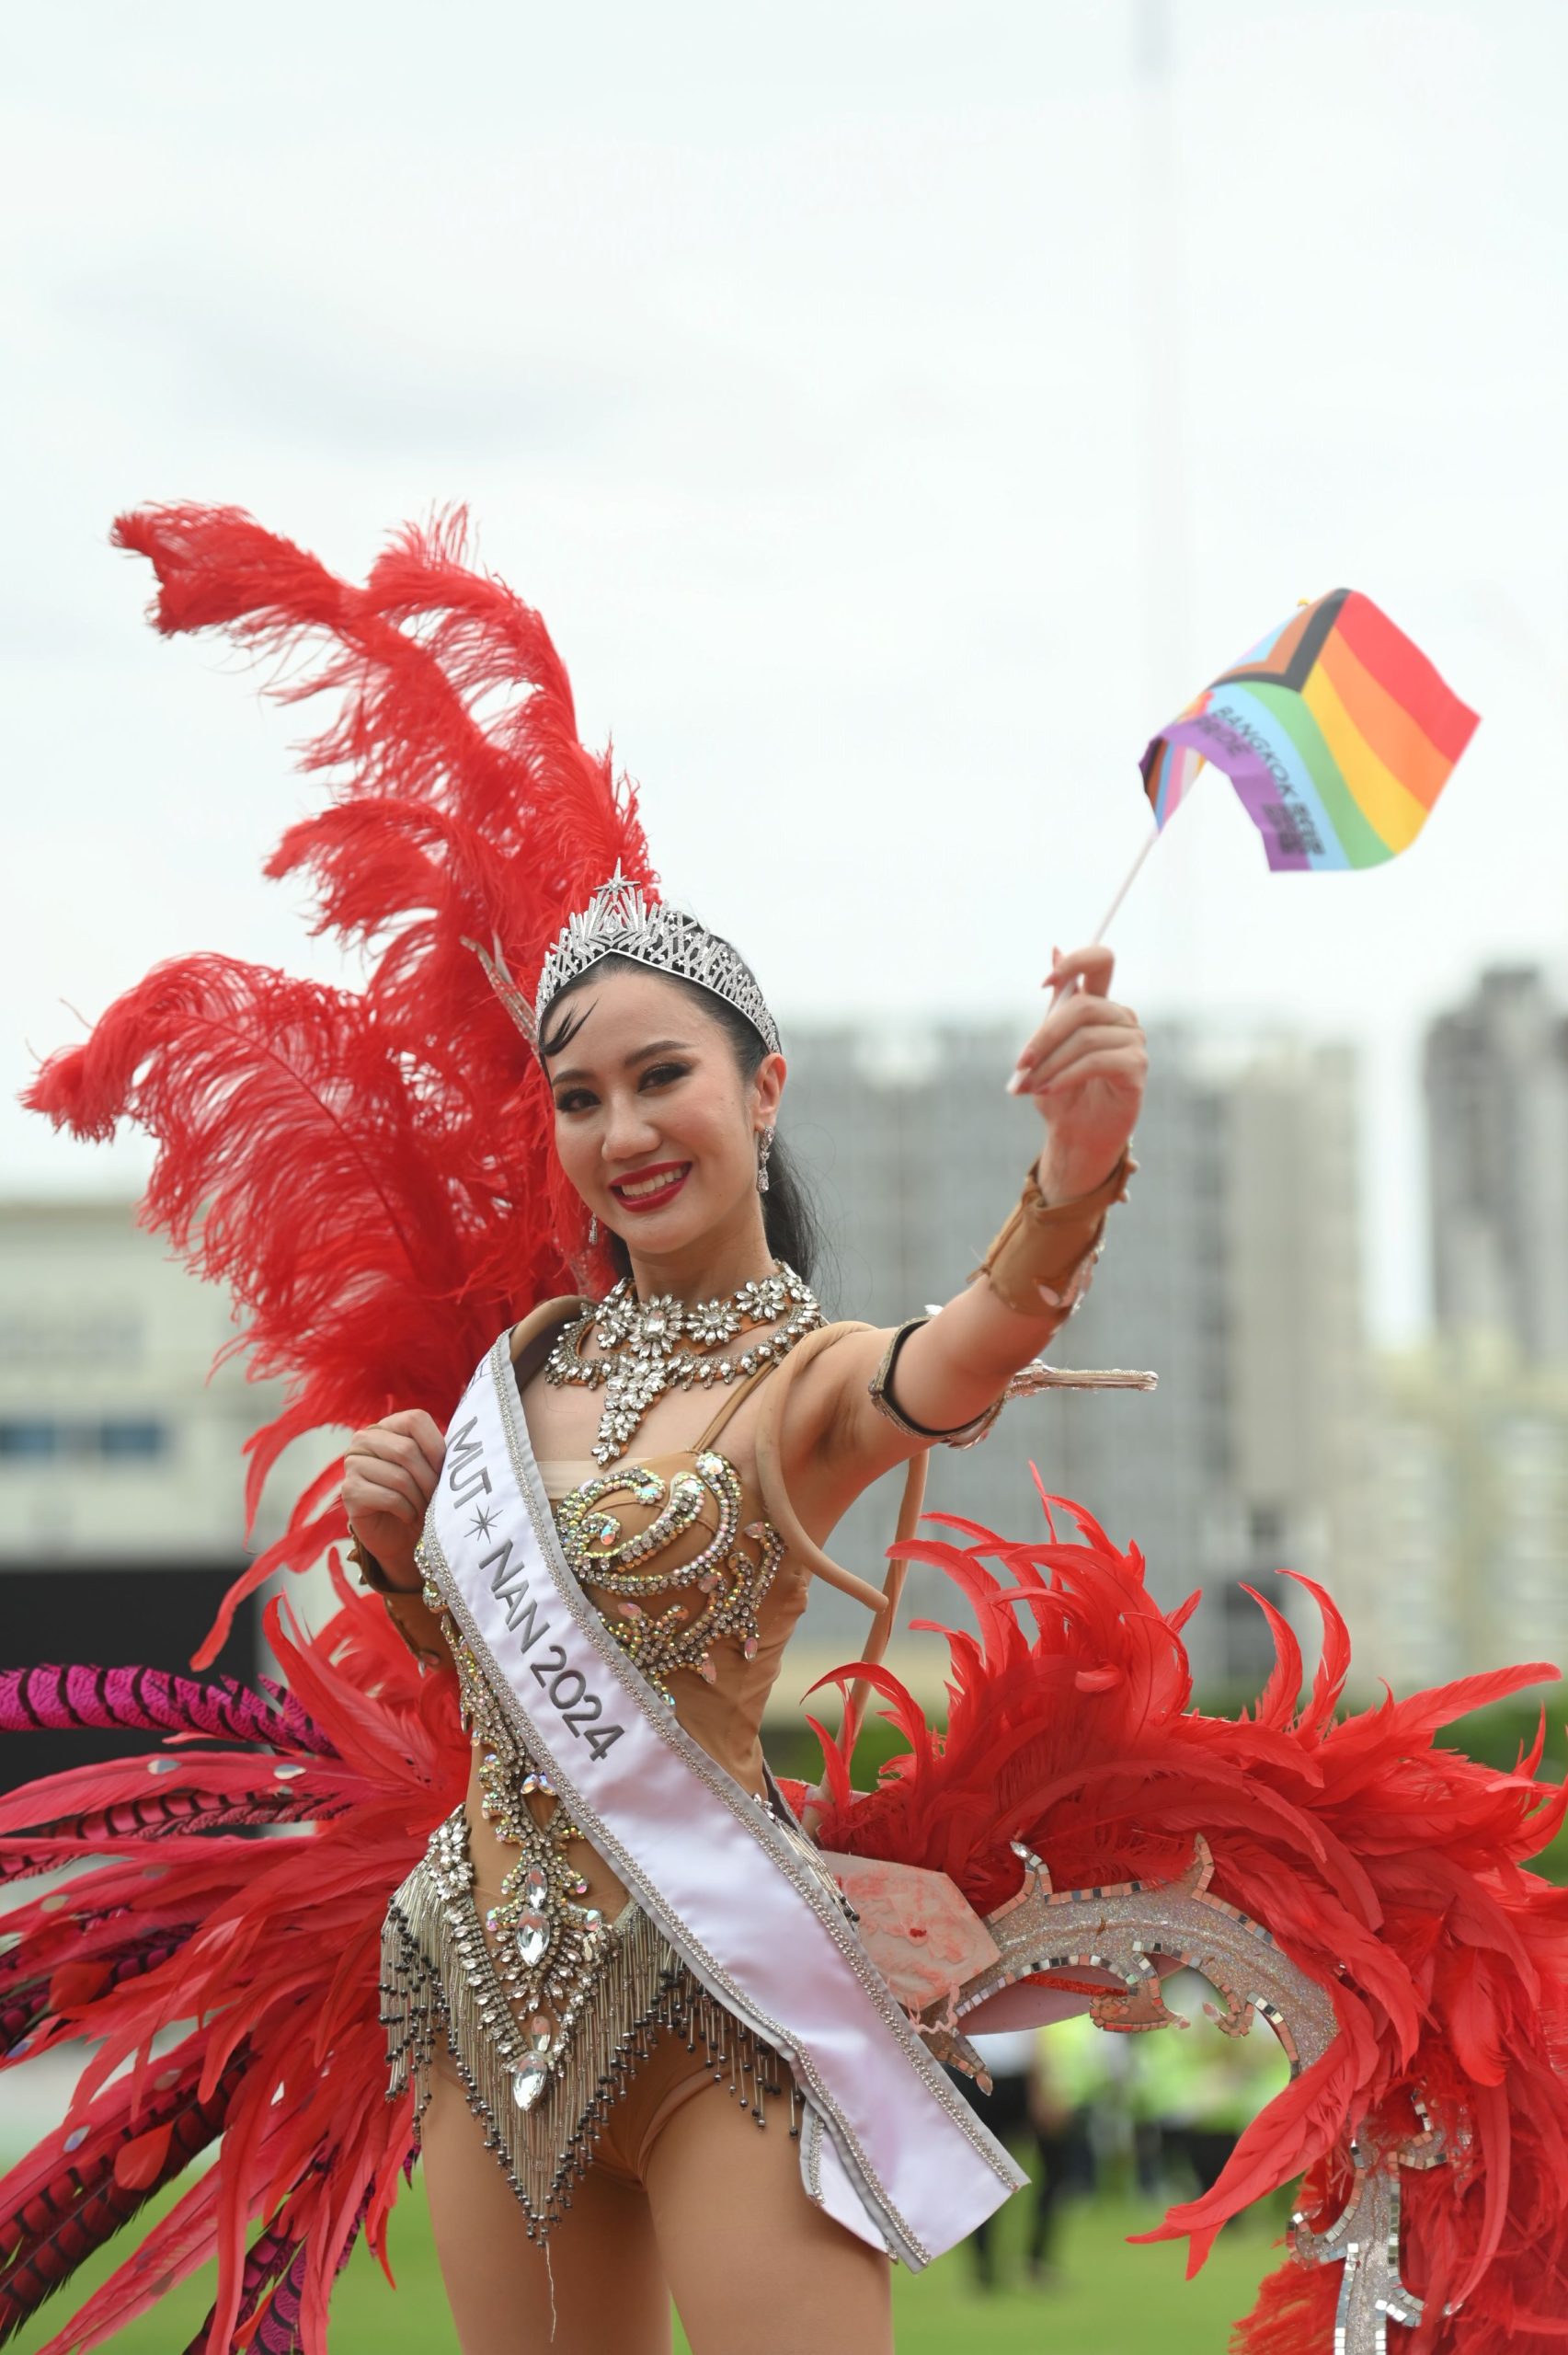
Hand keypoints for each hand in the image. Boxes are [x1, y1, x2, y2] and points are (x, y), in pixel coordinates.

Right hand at [341, 1409, 446, 1588]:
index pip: (415, 1420)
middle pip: (406, 1450)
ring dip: (420, 1498)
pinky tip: (409, 1516)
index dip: (436, 1446)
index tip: (446, 1470)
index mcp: (387, 1426)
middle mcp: (364, 1439)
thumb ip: (441, 1451)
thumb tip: (463, 1444)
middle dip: (429, 1478)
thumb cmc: (421, 1496)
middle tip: (437, 1497)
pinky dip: (407, 1510)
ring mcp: (352, 1464)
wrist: (402, 1536)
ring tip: (425, 1508)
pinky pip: (389, 1497)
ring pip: (399, 1476)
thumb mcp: (433, 1468)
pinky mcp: (349, 1491)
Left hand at [1009, 945, 1145, 1200]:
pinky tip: (1049, 1090)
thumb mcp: (1046, 1046)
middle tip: (1021, 1064)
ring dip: (1050, 1063)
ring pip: (1084, 1038)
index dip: (1076, 961)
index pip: (1100, 961)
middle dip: (1044, 1035)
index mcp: (1098, 1004)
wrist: (1075, 1134)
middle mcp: (1120, 1017)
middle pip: (1082, 1006)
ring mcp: (1133, 1040)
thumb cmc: (1059, 1089)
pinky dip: (1065, 1075)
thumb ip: (1054, 1004)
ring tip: (1030, 1085)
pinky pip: (1096, 1061)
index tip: (1044, 983)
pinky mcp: (1137, 1067)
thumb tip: (1055, 949)